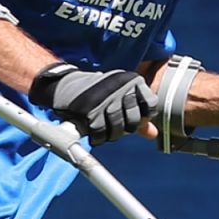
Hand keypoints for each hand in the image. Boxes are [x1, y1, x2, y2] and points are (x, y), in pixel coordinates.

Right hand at [31, 62, 158, 143]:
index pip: (151, 105)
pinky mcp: (90, 111)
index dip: (144, 117)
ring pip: (118, 129)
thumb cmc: (96, 92)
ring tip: (103, 129)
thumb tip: (153, 134)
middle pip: (135, 121)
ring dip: (110, 134)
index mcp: (132, 80)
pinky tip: (94, 133)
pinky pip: (100, 133)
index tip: (131, 118)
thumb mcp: (120, 96)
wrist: (65, 84)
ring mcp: (106, 99)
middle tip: (114, 125)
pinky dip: (98, 137)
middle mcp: (121, 87)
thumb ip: (138, 113)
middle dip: (125, 129)